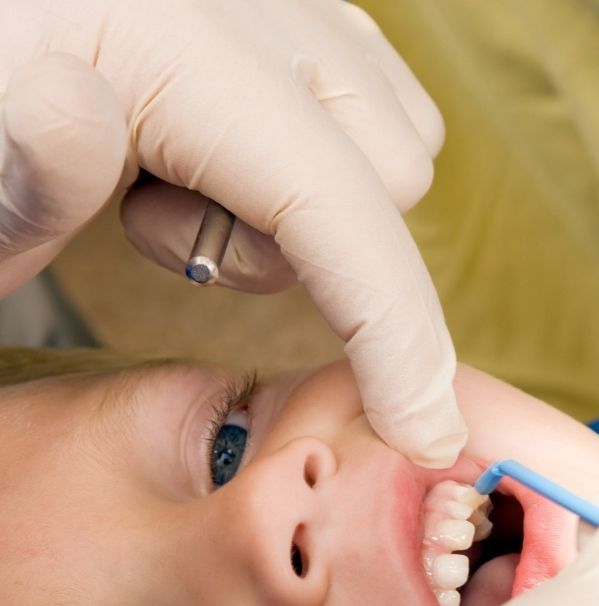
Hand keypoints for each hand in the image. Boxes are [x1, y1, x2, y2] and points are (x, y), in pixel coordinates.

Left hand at [0, 1, 463, 465]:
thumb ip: (15, 178)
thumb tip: (81, 113)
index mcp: (157, 29)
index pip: (333, 204)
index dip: (396, 339)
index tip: (425, 436)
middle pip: (394, 171)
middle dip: (314, 252)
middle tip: (159, 232)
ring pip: (398, 131)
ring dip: (318, 203)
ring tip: (171, 185)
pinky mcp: (276, 1)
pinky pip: (373, 88)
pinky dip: (327, 156)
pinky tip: (215, 152)